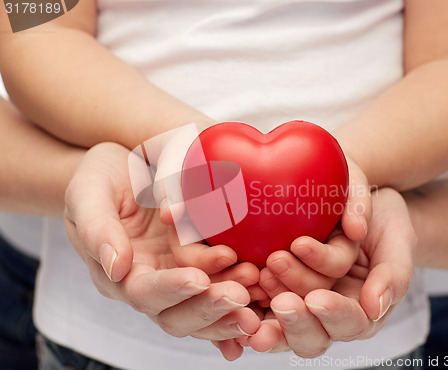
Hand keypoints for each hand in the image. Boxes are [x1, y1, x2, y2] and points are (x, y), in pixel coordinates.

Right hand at [64, 142, 260, 341]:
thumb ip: (96, 229)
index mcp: (118, 272)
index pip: (143, 293)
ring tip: (256, 282)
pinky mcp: (197, 262)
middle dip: (209, 307)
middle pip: (177, 313)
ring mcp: (175, 274)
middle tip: (240, 294)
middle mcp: (149, 281)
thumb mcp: (87, 193)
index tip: (198, 278)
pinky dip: (239, 294)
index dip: (171, 290)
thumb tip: (115, 268)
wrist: (122, 166)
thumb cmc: (99, 178)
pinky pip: (219, 286)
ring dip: (230, 302)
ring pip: (203, 305)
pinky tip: (262, 292)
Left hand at [241, 187, 415, 356]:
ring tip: (264, 276)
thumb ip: (393, 275)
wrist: (356, 203)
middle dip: (296, 319)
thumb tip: (375, 306)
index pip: (350, 323)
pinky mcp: (281, 285)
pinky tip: (243, 288)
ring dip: (273, 301)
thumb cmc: (382, 222)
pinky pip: (263, 302)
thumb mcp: (398, 241)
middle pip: (312, 333)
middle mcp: (330, 312)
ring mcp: (304, 300)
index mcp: (362, 310)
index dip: (333, 315)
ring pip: (284, 319)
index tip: (318, 299)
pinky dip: (253, 298)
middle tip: (282, 300)